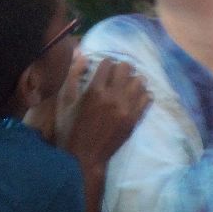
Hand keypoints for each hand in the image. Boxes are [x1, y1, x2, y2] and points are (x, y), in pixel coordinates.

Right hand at [55, 54, 151, 171]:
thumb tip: (83, 55)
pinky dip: (143, 94)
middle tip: (118, 74)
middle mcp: (113, 97)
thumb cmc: (71, 128)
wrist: (85, 157)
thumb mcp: (65, 101)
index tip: (106, 68)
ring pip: (140, 81)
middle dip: (122, 68)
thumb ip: (73, 76)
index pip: (108, 63)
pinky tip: (135, 97)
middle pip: (126, 68)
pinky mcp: (134, 120)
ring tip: (128, 85)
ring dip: (134, 79)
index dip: (106, 63)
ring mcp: (126, 109)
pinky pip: (147, 98)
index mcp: (94, 91)